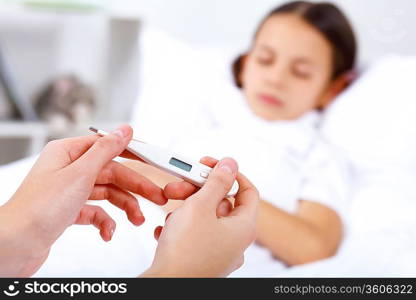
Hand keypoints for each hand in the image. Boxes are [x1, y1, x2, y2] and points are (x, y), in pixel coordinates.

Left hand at [0, 125, 166, 276]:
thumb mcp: (80, 173)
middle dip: (134, 188)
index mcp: (68, 152)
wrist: (15, 245)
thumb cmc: (39, 209)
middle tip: (155, 197)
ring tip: (136, 219)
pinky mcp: (69, 211)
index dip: (132, 155)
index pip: (108, 147)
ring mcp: (69, 191)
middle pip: (111, 173)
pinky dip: (105, 222)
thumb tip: (124, 130)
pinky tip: (107, 232)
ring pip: (107, 194)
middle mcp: (69, 169)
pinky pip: (95, 212)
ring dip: (124, 207)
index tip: (152, 161)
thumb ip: (105, 150)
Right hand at [141, 157, 258, 276]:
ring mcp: (219, 252)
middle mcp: (235, 241)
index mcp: (243, 227)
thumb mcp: (201, 206)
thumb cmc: (185, 252)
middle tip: (181, 186)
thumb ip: (217, 181)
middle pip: (221, 203)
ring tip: (169, 212)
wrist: (165, 285)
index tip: (213, 167)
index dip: (231, 175)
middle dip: (198, 191)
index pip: (248, 191)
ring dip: (186, 209)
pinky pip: (195, 235)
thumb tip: (230, 165)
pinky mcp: (203, 259)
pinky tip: (167, 230)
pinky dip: (181, 227)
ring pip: (205, 219)